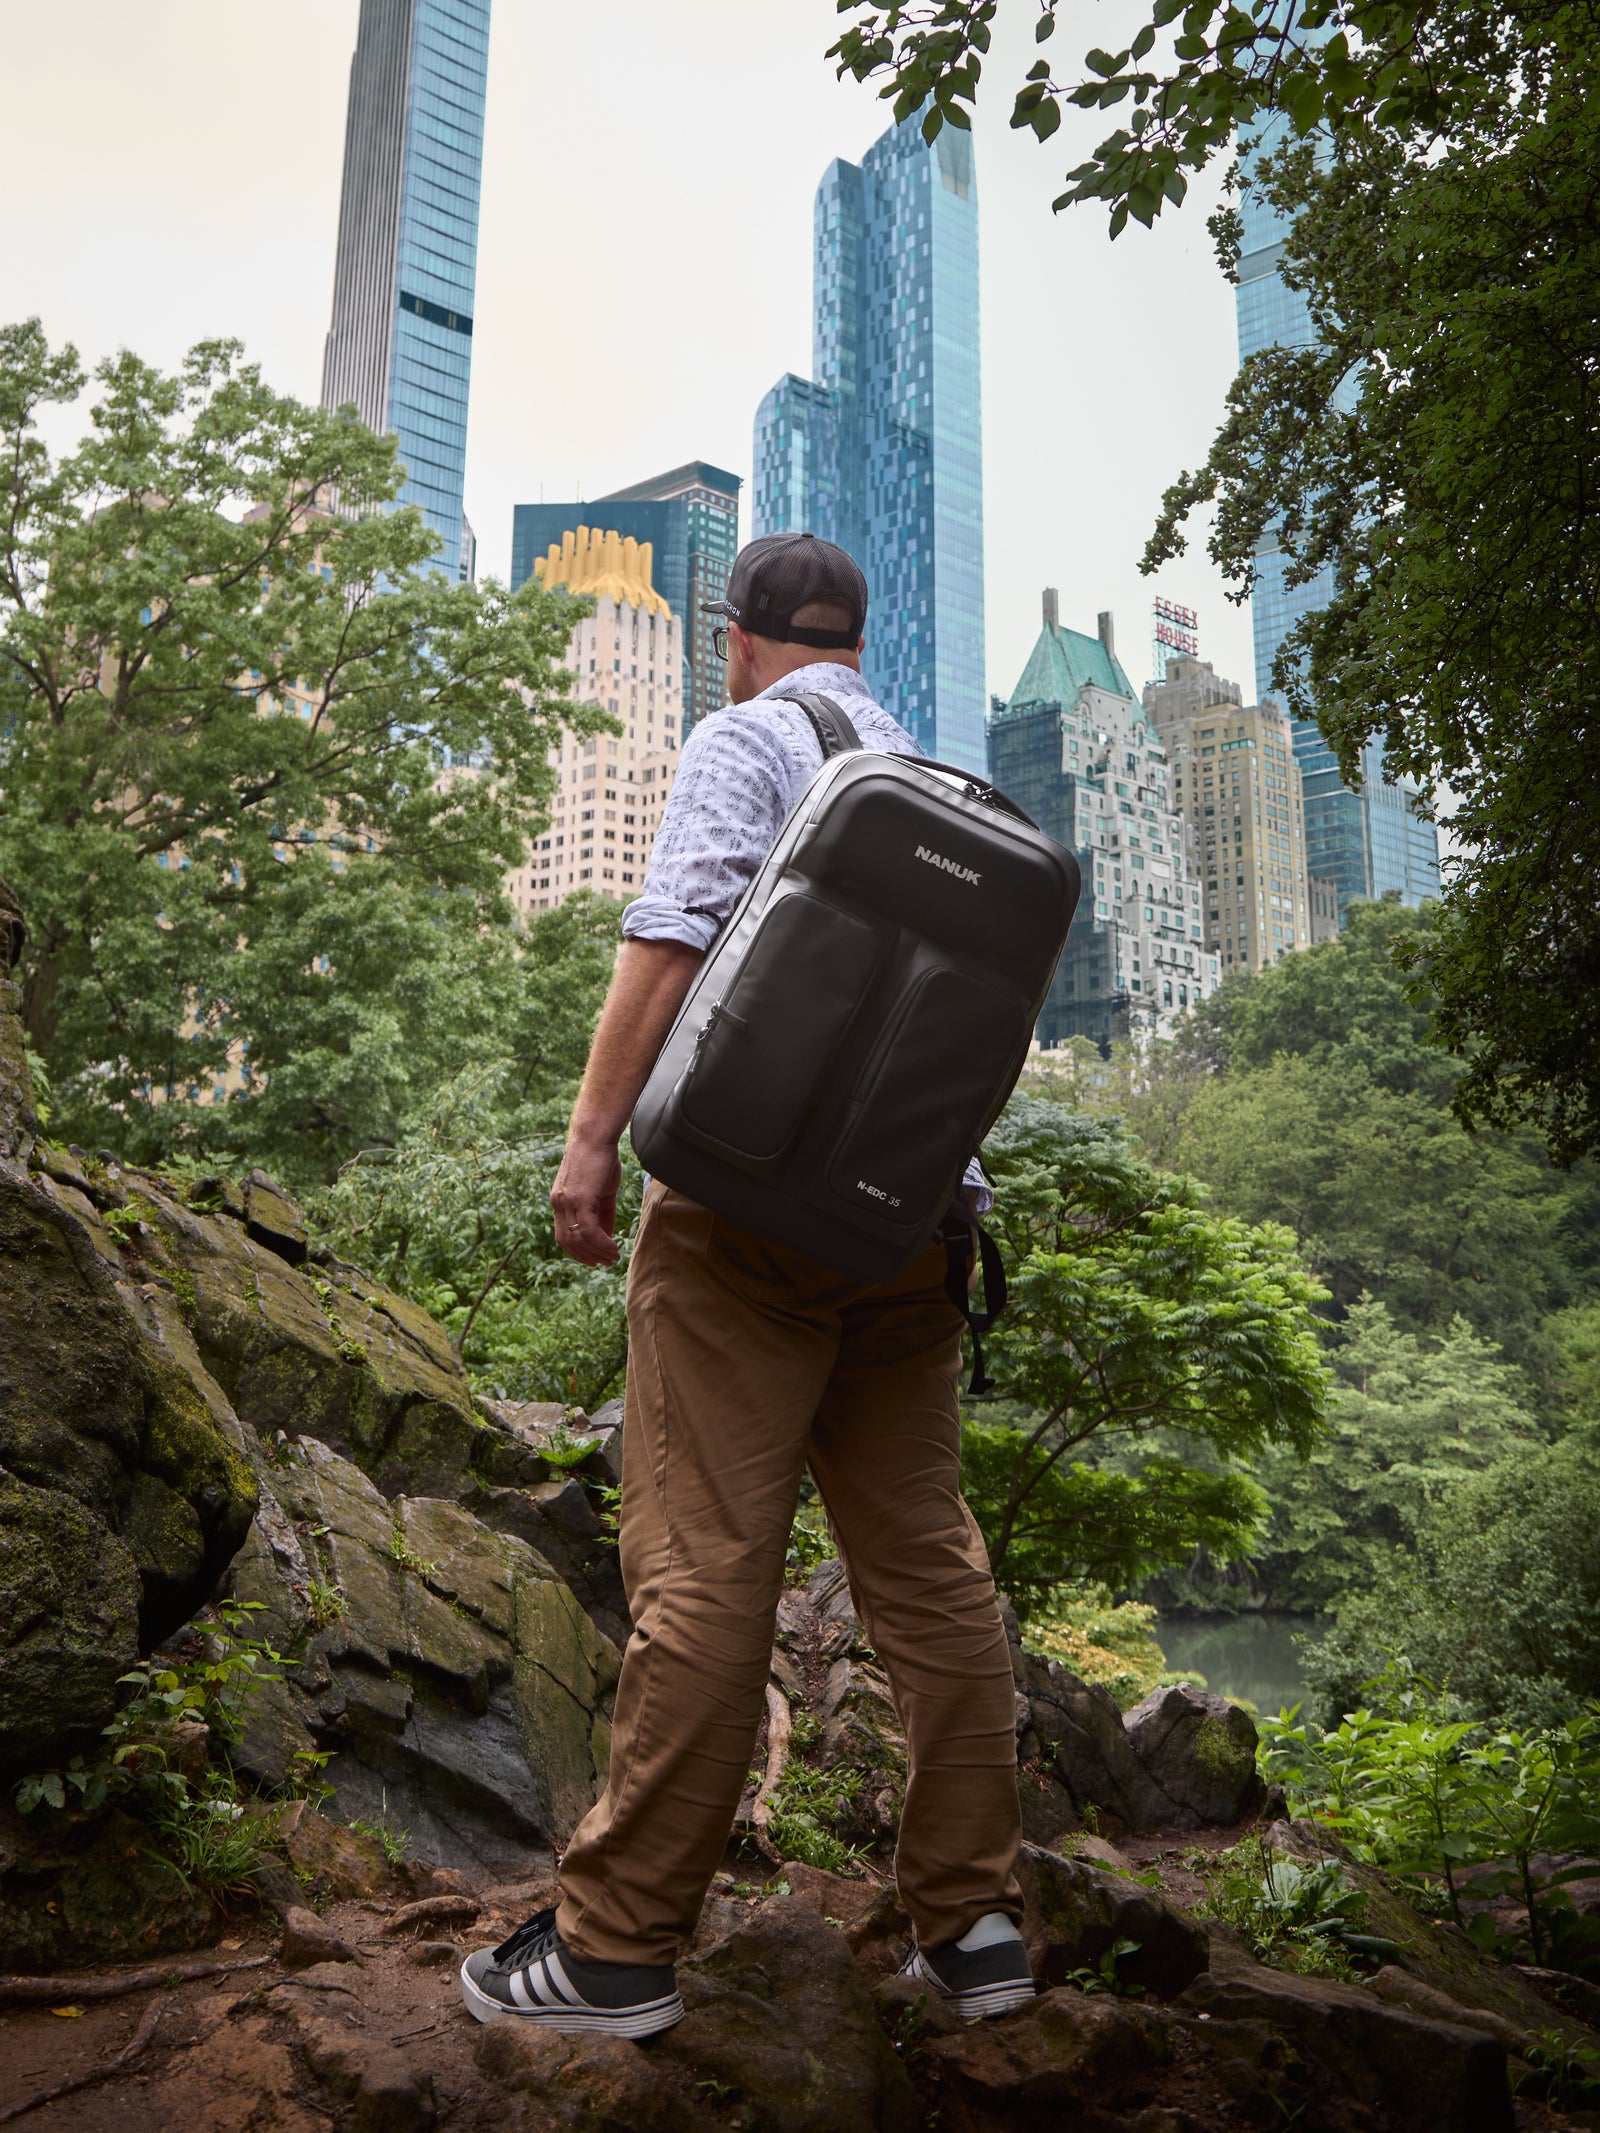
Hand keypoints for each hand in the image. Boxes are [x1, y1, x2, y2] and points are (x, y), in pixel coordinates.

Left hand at [552, 1132, 623, 1265]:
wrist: (596, 1136)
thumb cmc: (601, 1158)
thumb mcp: (601, 1190)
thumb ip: (602, 1212)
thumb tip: (605, 1235)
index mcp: (560, 1201)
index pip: (563, 1234)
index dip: (578, 1250)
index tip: (594, 1258)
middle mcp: (559, 1203)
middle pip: (568, 1241)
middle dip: (587, 1255)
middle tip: (606, 1262)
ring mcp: (567, 1201)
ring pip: (579, 1238)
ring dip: (597, 1252)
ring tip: (613, 1257)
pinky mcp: (579, 1198)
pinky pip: (589, 1230)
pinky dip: (601, 1243)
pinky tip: (613, 1248)